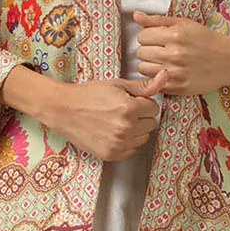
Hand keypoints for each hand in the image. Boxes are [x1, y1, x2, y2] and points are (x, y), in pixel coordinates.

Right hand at [51, 68, 169, 161]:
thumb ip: (144, 86)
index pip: (154, 109)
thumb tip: (166, 76)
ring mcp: (118, 144)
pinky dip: (126, 142)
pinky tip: (112, 132)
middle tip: (121, 110)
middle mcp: (126, 129)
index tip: (129, 101)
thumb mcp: (117, 85)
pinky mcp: (111, 154)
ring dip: (135, 130)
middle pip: (150, 124)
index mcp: (129, 109)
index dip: (142, 103)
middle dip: (140, 117)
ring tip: (116, 121)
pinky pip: (131, 150)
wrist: (64, 110)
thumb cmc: (90, 94)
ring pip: (143, 138)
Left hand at [131, 12, 229, 95]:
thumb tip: (136, 15)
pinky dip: (157, 77)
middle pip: (141, 53)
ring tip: (163, 61)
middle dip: (148, 50)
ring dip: (150, 64)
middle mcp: (175, 54)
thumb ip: (157, 20)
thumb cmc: (206, 39)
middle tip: (161, 50)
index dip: (148, 37)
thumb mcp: (184, 24)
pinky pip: (154, 82)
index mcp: (175, 35)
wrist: (229, 60)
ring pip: (143, 69)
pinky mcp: (179, 87)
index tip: (157, 39)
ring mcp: (176, 72)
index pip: (142, 36)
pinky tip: (168, 71)